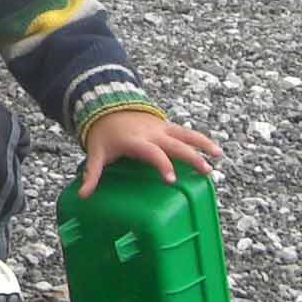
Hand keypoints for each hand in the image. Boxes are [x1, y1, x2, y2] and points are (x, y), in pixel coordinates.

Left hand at [81, 108, 222, 193]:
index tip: (171, 179)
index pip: (152, 153)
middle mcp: (152, 132)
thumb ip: (92, 174)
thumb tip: (83, 195)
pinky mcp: (167, 125)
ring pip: (186, 133)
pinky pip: (186, 132)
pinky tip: (213, 149)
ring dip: (203, 143)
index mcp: (136, 140)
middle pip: (176, 144)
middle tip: (206, 171)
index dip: (162, 164)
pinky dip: (199, 139)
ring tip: (219, 155)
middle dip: (192, 157)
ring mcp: (161, 127)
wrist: (107, 105)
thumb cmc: (104, 133)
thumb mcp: (96, 153)